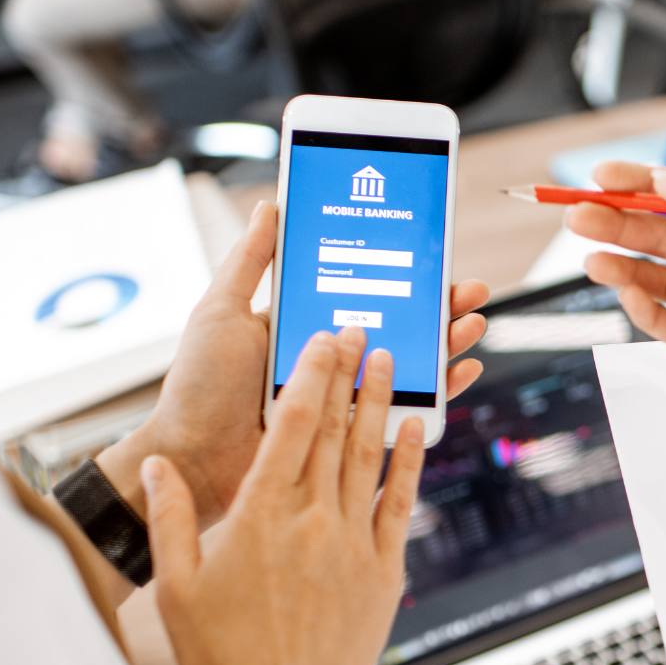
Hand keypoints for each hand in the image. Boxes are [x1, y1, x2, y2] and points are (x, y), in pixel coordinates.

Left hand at [97, 200, 489, 528]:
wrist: (193, 459)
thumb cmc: (199, 387)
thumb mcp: (220, 311)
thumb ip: (249, 261)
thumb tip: (274, 205)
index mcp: (304, 325)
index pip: (366, 291)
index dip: (403, 274)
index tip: (432, 255)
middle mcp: (330, 359)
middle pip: (398, 325)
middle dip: (439, 306)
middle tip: (468, 290)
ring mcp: (344, 396)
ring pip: (411, 365)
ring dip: (448, 343)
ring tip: (472, 324)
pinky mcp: (352, 434)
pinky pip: (405, 410)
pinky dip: (441, 392)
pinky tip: (461, 373)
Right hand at [142, 326, 420, 664]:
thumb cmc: (221, 658)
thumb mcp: (177, 587)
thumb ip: (171, 518)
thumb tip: (159, 464)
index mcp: (259, 516)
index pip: (291, 425)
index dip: (309, 373)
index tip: (322, 338)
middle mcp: (311, 519)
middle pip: (335, 429)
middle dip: (348, 372)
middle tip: (362, 328)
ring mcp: (353, 543)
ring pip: (369, 456)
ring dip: (379, 402)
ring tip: (389, 361)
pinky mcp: (383, 571)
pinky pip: (398, 502)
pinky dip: (407, 460)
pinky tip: (413, 427)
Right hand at [572, 163, 665, 422]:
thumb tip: (665, 178)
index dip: (638, 186)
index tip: (600, 178)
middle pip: (663, 238)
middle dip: (617, 224)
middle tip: (576, 216)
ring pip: (661, 282)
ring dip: (623, 267)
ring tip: (591, 258)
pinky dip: (645, 310)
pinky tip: (627, 292)